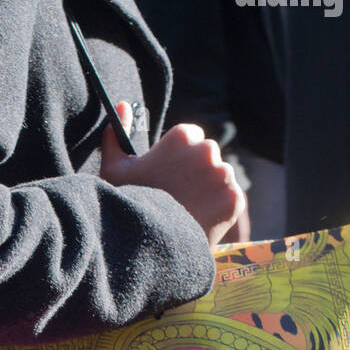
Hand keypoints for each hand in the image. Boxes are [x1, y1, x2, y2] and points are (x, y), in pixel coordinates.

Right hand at [101, 100, 245, 248]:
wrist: (150, 244)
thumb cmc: (129, 203)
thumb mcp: (114, 169)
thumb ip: (117, 135)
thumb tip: (121, 105)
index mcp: (183, 136)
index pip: (190, 139)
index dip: (177, 159)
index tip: (168, 176)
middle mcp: (208, 150)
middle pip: (207, 157)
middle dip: (196, 172)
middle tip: (177, 196)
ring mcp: (224, 175)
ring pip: (220, 177)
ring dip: (209, 190)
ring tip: (187, 210)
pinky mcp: (234, 199)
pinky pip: (230, 199)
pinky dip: (219, 209)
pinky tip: (199, 219)